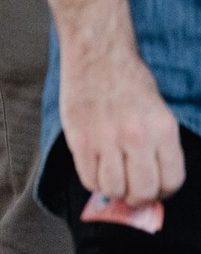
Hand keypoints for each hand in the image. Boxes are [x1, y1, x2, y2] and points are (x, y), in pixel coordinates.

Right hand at [59, 42, 186, 205]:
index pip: (171, 180)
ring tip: (111, 177)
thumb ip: (158, 146)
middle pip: (142, 191)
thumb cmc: (128, 81)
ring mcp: (107, 139)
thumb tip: (152, 181)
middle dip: (138, 198)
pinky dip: (94, 181)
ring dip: (114, 190)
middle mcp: (137, 137)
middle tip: (132, 191)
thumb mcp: (157, 111)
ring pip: (114, 189)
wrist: (97, 55)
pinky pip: (88, 178)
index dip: (164, 193)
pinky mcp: (81, 139)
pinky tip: (96, 169)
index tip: (155, 190)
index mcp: (163, 129)